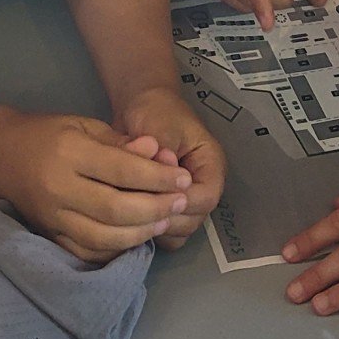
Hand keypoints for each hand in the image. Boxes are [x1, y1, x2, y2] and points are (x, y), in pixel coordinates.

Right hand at [0, 115, 192, 261]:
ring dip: (140, 233)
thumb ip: (121, 142)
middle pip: (116, 209)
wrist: (1, 154)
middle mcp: (58, 188)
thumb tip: (157, 152)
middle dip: (155, 208)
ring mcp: (52, 217)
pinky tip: (135, 237)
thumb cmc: (48, 134)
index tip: (183, 179)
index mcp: (69, 153)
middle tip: (179, 202)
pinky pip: (87, 251)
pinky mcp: (49, 234)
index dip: (158, 177)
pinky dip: (115, 249)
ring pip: (103, 236)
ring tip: (163, 221)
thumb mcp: (84, 125)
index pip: (122, 170)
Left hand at [115, 87, 225, 248]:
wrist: (141, 106)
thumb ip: (163, 153)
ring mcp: (185, 199)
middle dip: (165, 217)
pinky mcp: (167, 206)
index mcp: (211, 166)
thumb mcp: (161, 126)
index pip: (206, 198)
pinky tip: (128, 214)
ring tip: (129, 209)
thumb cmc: (156, 112)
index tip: (154, 195)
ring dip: (155, 226)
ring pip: (178, 231)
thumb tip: (162, 176)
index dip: (181, 203)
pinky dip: (148, 228)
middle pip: (194, 220)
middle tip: (134, 206)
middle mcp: (202, 188)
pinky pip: (162, 230)